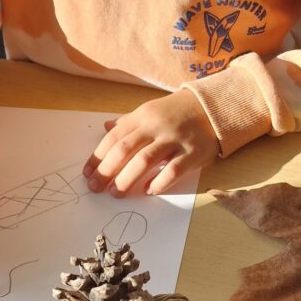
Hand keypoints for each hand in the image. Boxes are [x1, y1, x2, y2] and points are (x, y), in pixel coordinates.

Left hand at [82, 89, 218, 196]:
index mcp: (142, 116)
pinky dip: (159, 182)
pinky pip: (173, 170)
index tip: (87, 173)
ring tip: (115, 193)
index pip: (114, 137)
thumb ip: (128, 122)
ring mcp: (175, 139)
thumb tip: (105, 128)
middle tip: (95, 188)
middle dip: (106, 170)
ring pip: (145, 160)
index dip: (98, 156)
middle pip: (125, 149)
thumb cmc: (176, 113)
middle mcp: (156, 126)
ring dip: (126, 179)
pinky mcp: (193, 152)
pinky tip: (148, 191)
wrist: (212, 107)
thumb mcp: (150, 111)